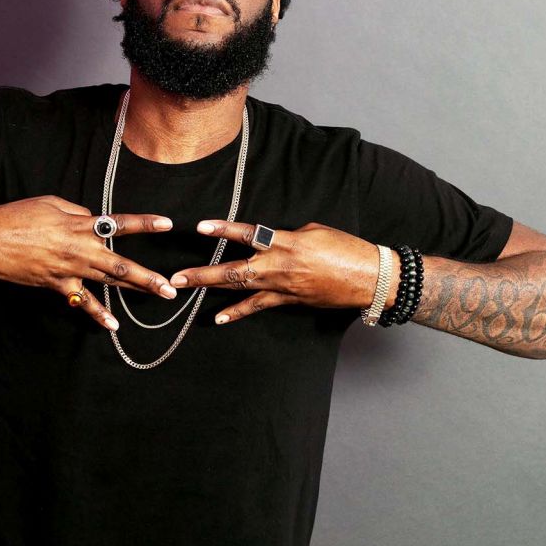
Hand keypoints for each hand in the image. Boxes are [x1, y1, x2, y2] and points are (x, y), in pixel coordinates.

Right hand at [0, 195, 176, 330]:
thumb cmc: (18, 216)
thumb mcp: (51, 203)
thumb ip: (78, 211)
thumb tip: (94, 219)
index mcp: (79, 224)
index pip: (119, 224)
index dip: (145, 223)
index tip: (168, 224)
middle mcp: (79, 249)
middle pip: (121, 264)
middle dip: (148, 276)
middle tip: (171, 285)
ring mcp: (69, 270)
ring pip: (109, 282)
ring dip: (136, 290)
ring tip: (159, 296)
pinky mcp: (57, 285)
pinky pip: (81, 301)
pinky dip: (97, 314)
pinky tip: (113, 325)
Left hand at [169, 220, 392, 324]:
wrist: (368, 277)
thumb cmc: (345, 248)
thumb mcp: (314, 230)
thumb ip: (286, 234)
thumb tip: (271, 238)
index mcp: (285, 241)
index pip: (248, 233)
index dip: (223, 230)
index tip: (200, 228)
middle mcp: (278, 264)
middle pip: (233, 269)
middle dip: (202, 273)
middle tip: (177, 277)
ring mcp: (282, 285)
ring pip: (239, 288)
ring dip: (210, 290)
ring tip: (185, 290)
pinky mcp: (289, 300)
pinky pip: (258, 306)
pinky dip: (238, 312)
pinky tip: (220, 318)